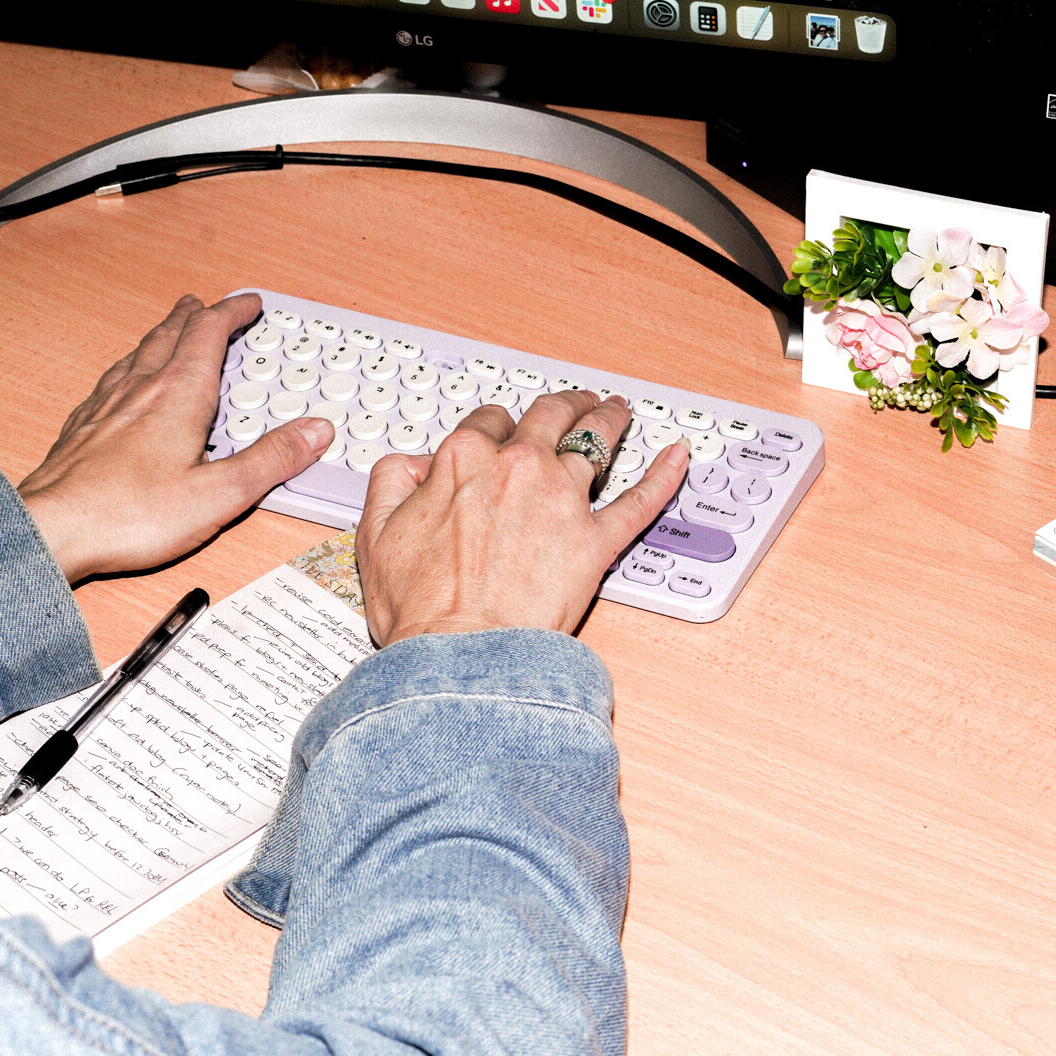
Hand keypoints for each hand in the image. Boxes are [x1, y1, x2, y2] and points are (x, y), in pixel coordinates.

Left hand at [18, 294, 333, 582]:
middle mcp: (139, 390)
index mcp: (178, 396)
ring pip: (137, 354)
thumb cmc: (129, 515)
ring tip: (169, 330)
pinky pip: (111, 381)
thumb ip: (271, 459)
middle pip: (169, 335)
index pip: (208, 334)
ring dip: (160, 335)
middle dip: (193, 316)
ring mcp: (105, 406)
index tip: (249, 304)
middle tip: (205, 305)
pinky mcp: (82, 429)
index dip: (232, 312)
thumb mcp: (221, 494)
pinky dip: (130, 368)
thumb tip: (314, 430)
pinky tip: (124, 381)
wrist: (52, 530)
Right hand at [356, 391, 688, 646]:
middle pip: (549, 416)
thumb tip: (411, 465)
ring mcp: (562, 500)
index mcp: (464, 459)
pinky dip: (664, 475)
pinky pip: (642, 500)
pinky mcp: (597, 540)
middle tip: (576, 402)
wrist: (461, 654)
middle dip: (564, 404)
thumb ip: (390, 484)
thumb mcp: (376, 534)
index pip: (488, 422)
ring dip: (609, 420)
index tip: (505, 432)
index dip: (498, 426)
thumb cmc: (421, 608)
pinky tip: (678, 458)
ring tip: (618, 412)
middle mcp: (518, 467)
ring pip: (596, 441)